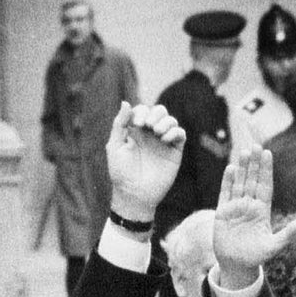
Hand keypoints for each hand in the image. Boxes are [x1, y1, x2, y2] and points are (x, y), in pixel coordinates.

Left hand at [105, 102, 185, 219]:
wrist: (135, 194)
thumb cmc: (121, 172)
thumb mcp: (115, 145)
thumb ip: (120, 123)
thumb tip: (126, 102)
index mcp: (135, 131)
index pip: (142, 110)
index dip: (140, 112)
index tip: (136, 125)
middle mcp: (150, 134)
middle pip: (159, 111)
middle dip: (154, 114)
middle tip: (148, 127)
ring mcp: (163, 143)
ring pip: (171, 120)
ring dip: (165, 122)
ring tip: (157, 133)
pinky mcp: (174, 152)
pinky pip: (180, 134)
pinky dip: (174, 132)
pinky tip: (164, 139)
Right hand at [213, 149, 295, 288]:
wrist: (237, 265)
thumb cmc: (257, 257)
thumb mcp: (274, 246)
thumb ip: (287, 234)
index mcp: (262, 211)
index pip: (265, 186)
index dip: (266, 170)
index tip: (268, 153)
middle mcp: (249, 206)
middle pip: (252, 180)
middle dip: (254, 164)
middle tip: (256, 145)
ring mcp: (236, 207)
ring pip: (239, 183)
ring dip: (242, 168)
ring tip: (244, 152)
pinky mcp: (223, 212)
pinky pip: (225, 193)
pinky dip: (227, 181)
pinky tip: (231, 168)